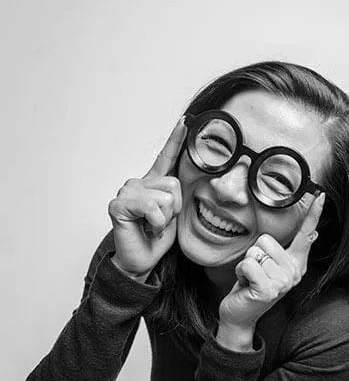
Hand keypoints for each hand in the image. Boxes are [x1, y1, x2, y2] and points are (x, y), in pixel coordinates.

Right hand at [108, 118, 186, 279]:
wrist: (142, 259)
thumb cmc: (157, 237)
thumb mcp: (177, 213)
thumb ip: (181, 195)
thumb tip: (198, 179)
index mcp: (155, 182)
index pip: (167, 157)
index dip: (176, 139)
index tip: (186, 121)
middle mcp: (139, 182)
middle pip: (174, 184)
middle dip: (175, 208)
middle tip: (161, 222)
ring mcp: (127, 191)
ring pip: (165, 196)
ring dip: (165, 218)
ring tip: (153, 226)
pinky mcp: (119, 204)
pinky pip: (151, 206)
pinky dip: (155, 222)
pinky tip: (146, 228)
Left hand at [216, 193, 324, 348]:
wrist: (240, 315)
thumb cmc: (252, 286)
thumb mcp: (271, 266)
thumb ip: (285, 250)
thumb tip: (312, 233)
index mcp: (297, 263)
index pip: (306, 235)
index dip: (313, 214)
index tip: (320, 195)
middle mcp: (295, 272)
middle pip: (266, 240)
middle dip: (253, 254)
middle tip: (255, 273)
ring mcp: (284, 282)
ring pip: (255, 251)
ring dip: (245, 265)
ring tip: (250, 279)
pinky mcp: (269, 289)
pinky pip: (248, 264)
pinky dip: (241, 272)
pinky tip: (245, 285)